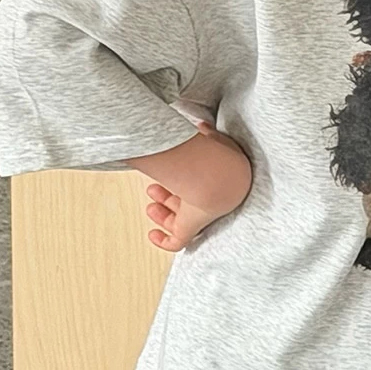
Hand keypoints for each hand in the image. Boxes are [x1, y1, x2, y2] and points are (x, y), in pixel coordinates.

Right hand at [139, 119, 251, 252]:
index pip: (195, 186)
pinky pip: (178, 242)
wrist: (219, 173)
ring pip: (180, 223)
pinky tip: (153, 234)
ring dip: (162, 216)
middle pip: (185, 205)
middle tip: (152, 190)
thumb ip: (206, 134)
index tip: (165, 173)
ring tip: (151, 207)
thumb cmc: (217, 156)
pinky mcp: (193, 228)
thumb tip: (201, 127)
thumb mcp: (212, 138)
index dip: (177, 181)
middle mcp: (207, 200)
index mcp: (212, 180)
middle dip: (165, 198)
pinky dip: (163, 242)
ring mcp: (200, 216)